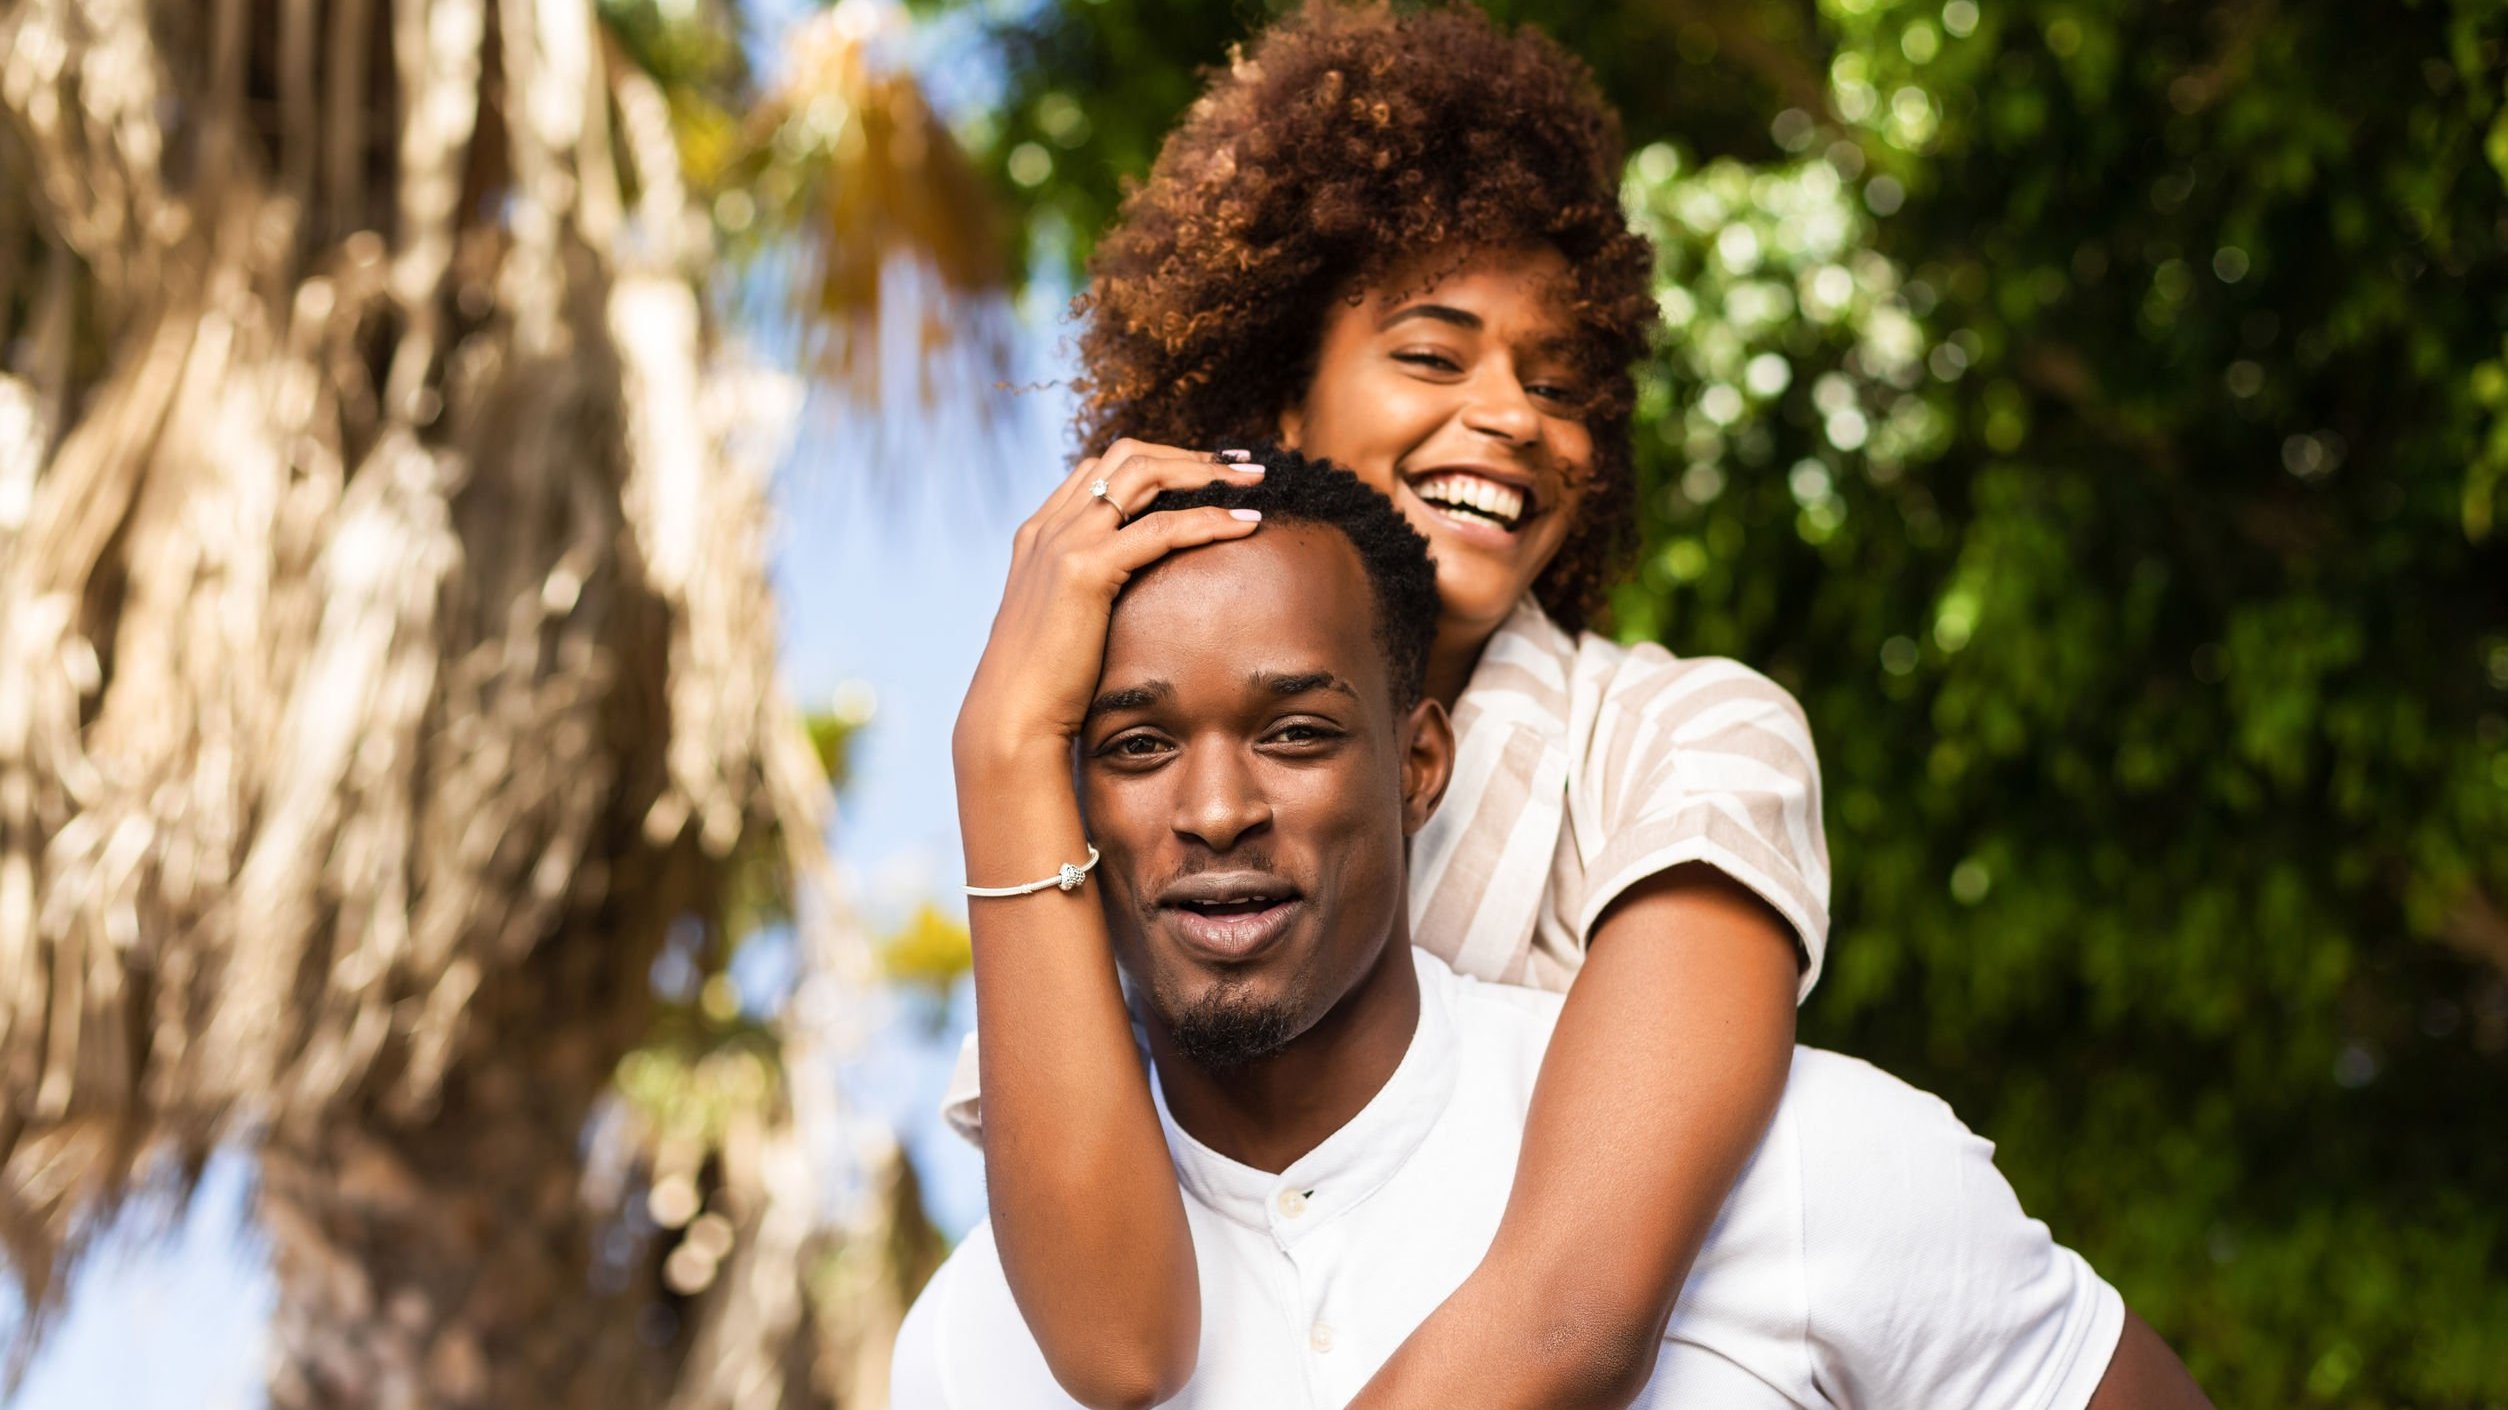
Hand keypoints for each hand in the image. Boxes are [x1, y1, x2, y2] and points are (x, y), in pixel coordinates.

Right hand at [953, 439, 1266, 774]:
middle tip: (1243, 464)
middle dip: (1189, 454)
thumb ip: (1086, 590)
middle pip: (1127, 456)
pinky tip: (1248, 523)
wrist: (1012, 716)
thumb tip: (1129, 592)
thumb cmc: (1045, 684)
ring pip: (1145, 476)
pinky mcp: (1084, 570)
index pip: (1103, 467)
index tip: (1209, 469)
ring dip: (1207, 472)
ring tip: (1256, 479)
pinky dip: (1210, 519)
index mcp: (1040, 533)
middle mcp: (1049, 526)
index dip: (1160, 459)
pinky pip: (1161, 528)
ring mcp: (1063, 542)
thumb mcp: (1063, 620)